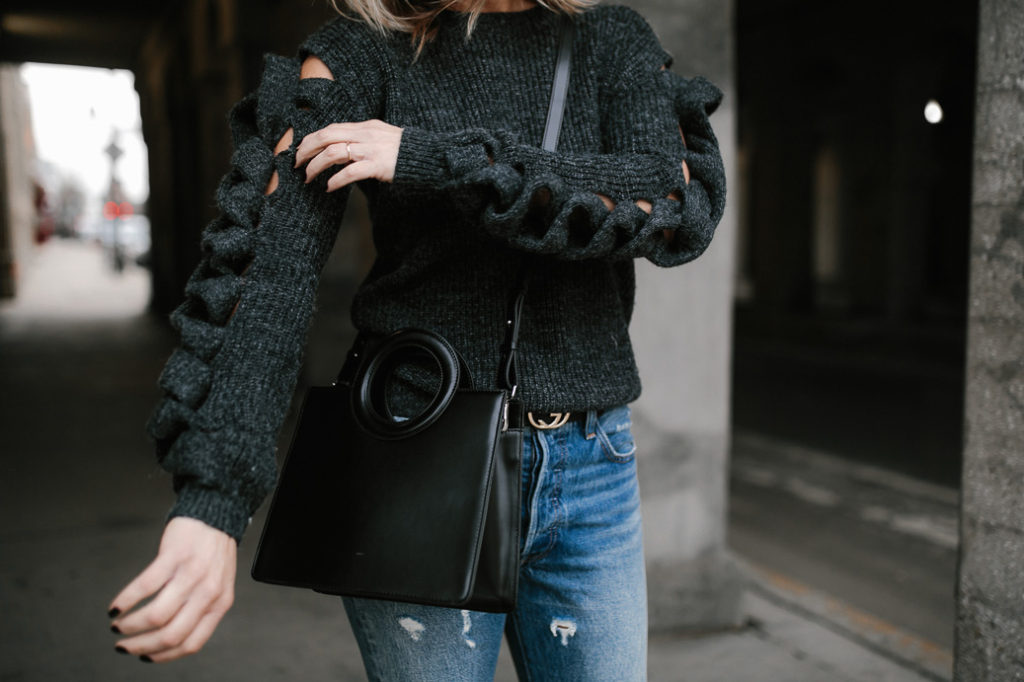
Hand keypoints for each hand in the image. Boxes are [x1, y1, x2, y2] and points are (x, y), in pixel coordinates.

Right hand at [108, 517, 236, 662]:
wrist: (216, 513)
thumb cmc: (214, 551)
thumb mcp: (219, 585)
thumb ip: (201, 609)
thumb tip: (169, 638)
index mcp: (219, 604)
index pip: (191, 643)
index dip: (163, 656)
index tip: (144, 656)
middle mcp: (208, 592)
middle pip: (170, 635)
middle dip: (141, 646)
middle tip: (124, 645)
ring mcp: (191, 574)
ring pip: (156, 616)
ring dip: (130, 626)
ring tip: (118, 625)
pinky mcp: (174, 556)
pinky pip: (145, 587)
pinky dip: (125, 601)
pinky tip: (116, 606)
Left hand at [294, 120, 403, 191]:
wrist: (428, 157)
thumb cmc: (405, 152)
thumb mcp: (381, 138)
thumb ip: (362, 141)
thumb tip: (341, 152)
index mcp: (365, 126)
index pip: (331, 128)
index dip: (312, 139)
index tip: (301, 150)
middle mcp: (365, 134)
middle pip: (326, 137)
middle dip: (306, 150)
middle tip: (296, 164)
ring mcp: (370, 149)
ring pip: (333, 153)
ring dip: (316, 166)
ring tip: (309, 177)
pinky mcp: (377, 165)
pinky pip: (350, 172)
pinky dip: (336, 180)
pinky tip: (329, 187)